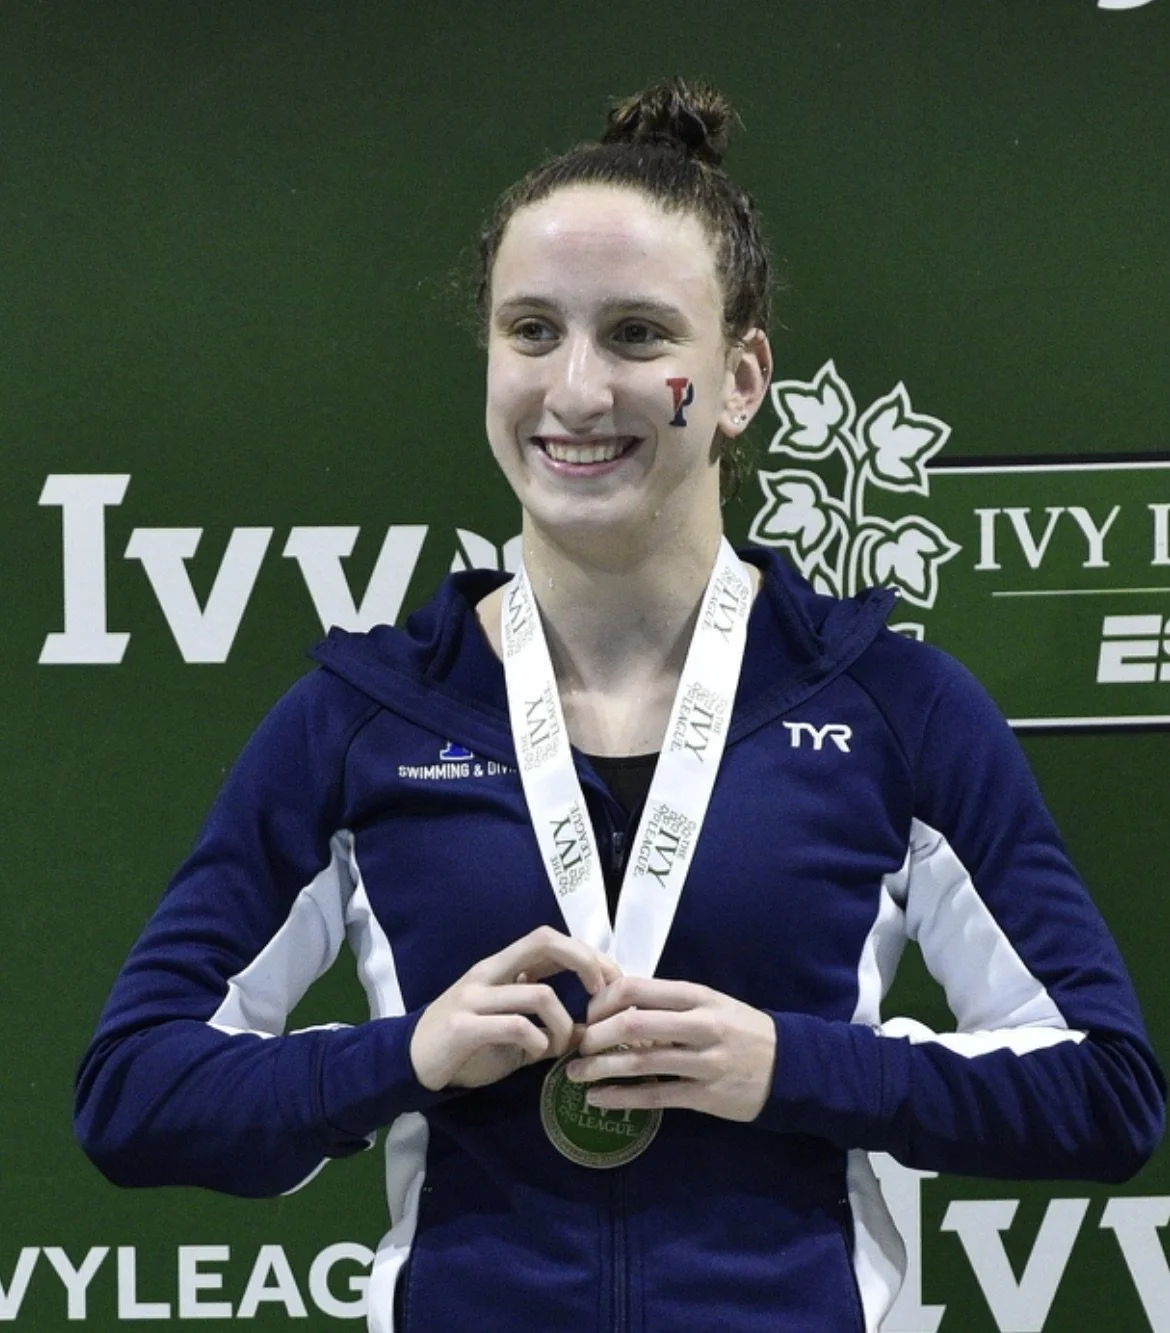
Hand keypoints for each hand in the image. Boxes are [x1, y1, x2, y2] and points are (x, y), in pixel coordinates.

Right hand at [410, 926, 621, 1091]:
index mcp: (502, 967)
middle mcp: (489, 972)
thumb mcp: (512, 1033)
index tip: (611, 982)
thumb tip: (589, 1031)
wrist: (410, 1063)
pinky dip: (537, 1041)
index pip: (550, 939)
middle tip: (600, 997)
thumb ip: (546, 1025)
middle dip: (585, 963)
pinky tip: (536, 1053)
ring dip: (562, 1024)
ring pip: (539, 993)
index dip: (587, 954)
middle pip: (545, 940)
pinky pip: (515, 1025)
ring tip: (558, 1046)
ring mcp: (474, 996)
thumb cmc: (466, 1046)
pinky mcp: (463, 1026)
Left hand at [565, 976, 776, 1122]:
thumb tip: (615, 1003)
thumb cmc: (740, 1029)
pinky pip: (655, 1096)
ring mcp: (703, 1062)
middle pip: (632, 1024)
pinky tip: (598, 1099)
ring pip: (639, 1062)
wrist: (790, 1065)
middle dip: (595, 1035)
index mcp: (696, 995)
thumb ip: (668, 1002)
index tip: (588, 1014)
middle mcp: (699, 1025)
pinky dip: (621, 1098)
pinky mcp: (705, 1096)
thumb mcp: (709, 1003)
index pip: (636, 988)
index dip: (602, 1001)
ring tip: (575, 1074)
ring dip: (599, 1068)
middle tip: (578, 1045)